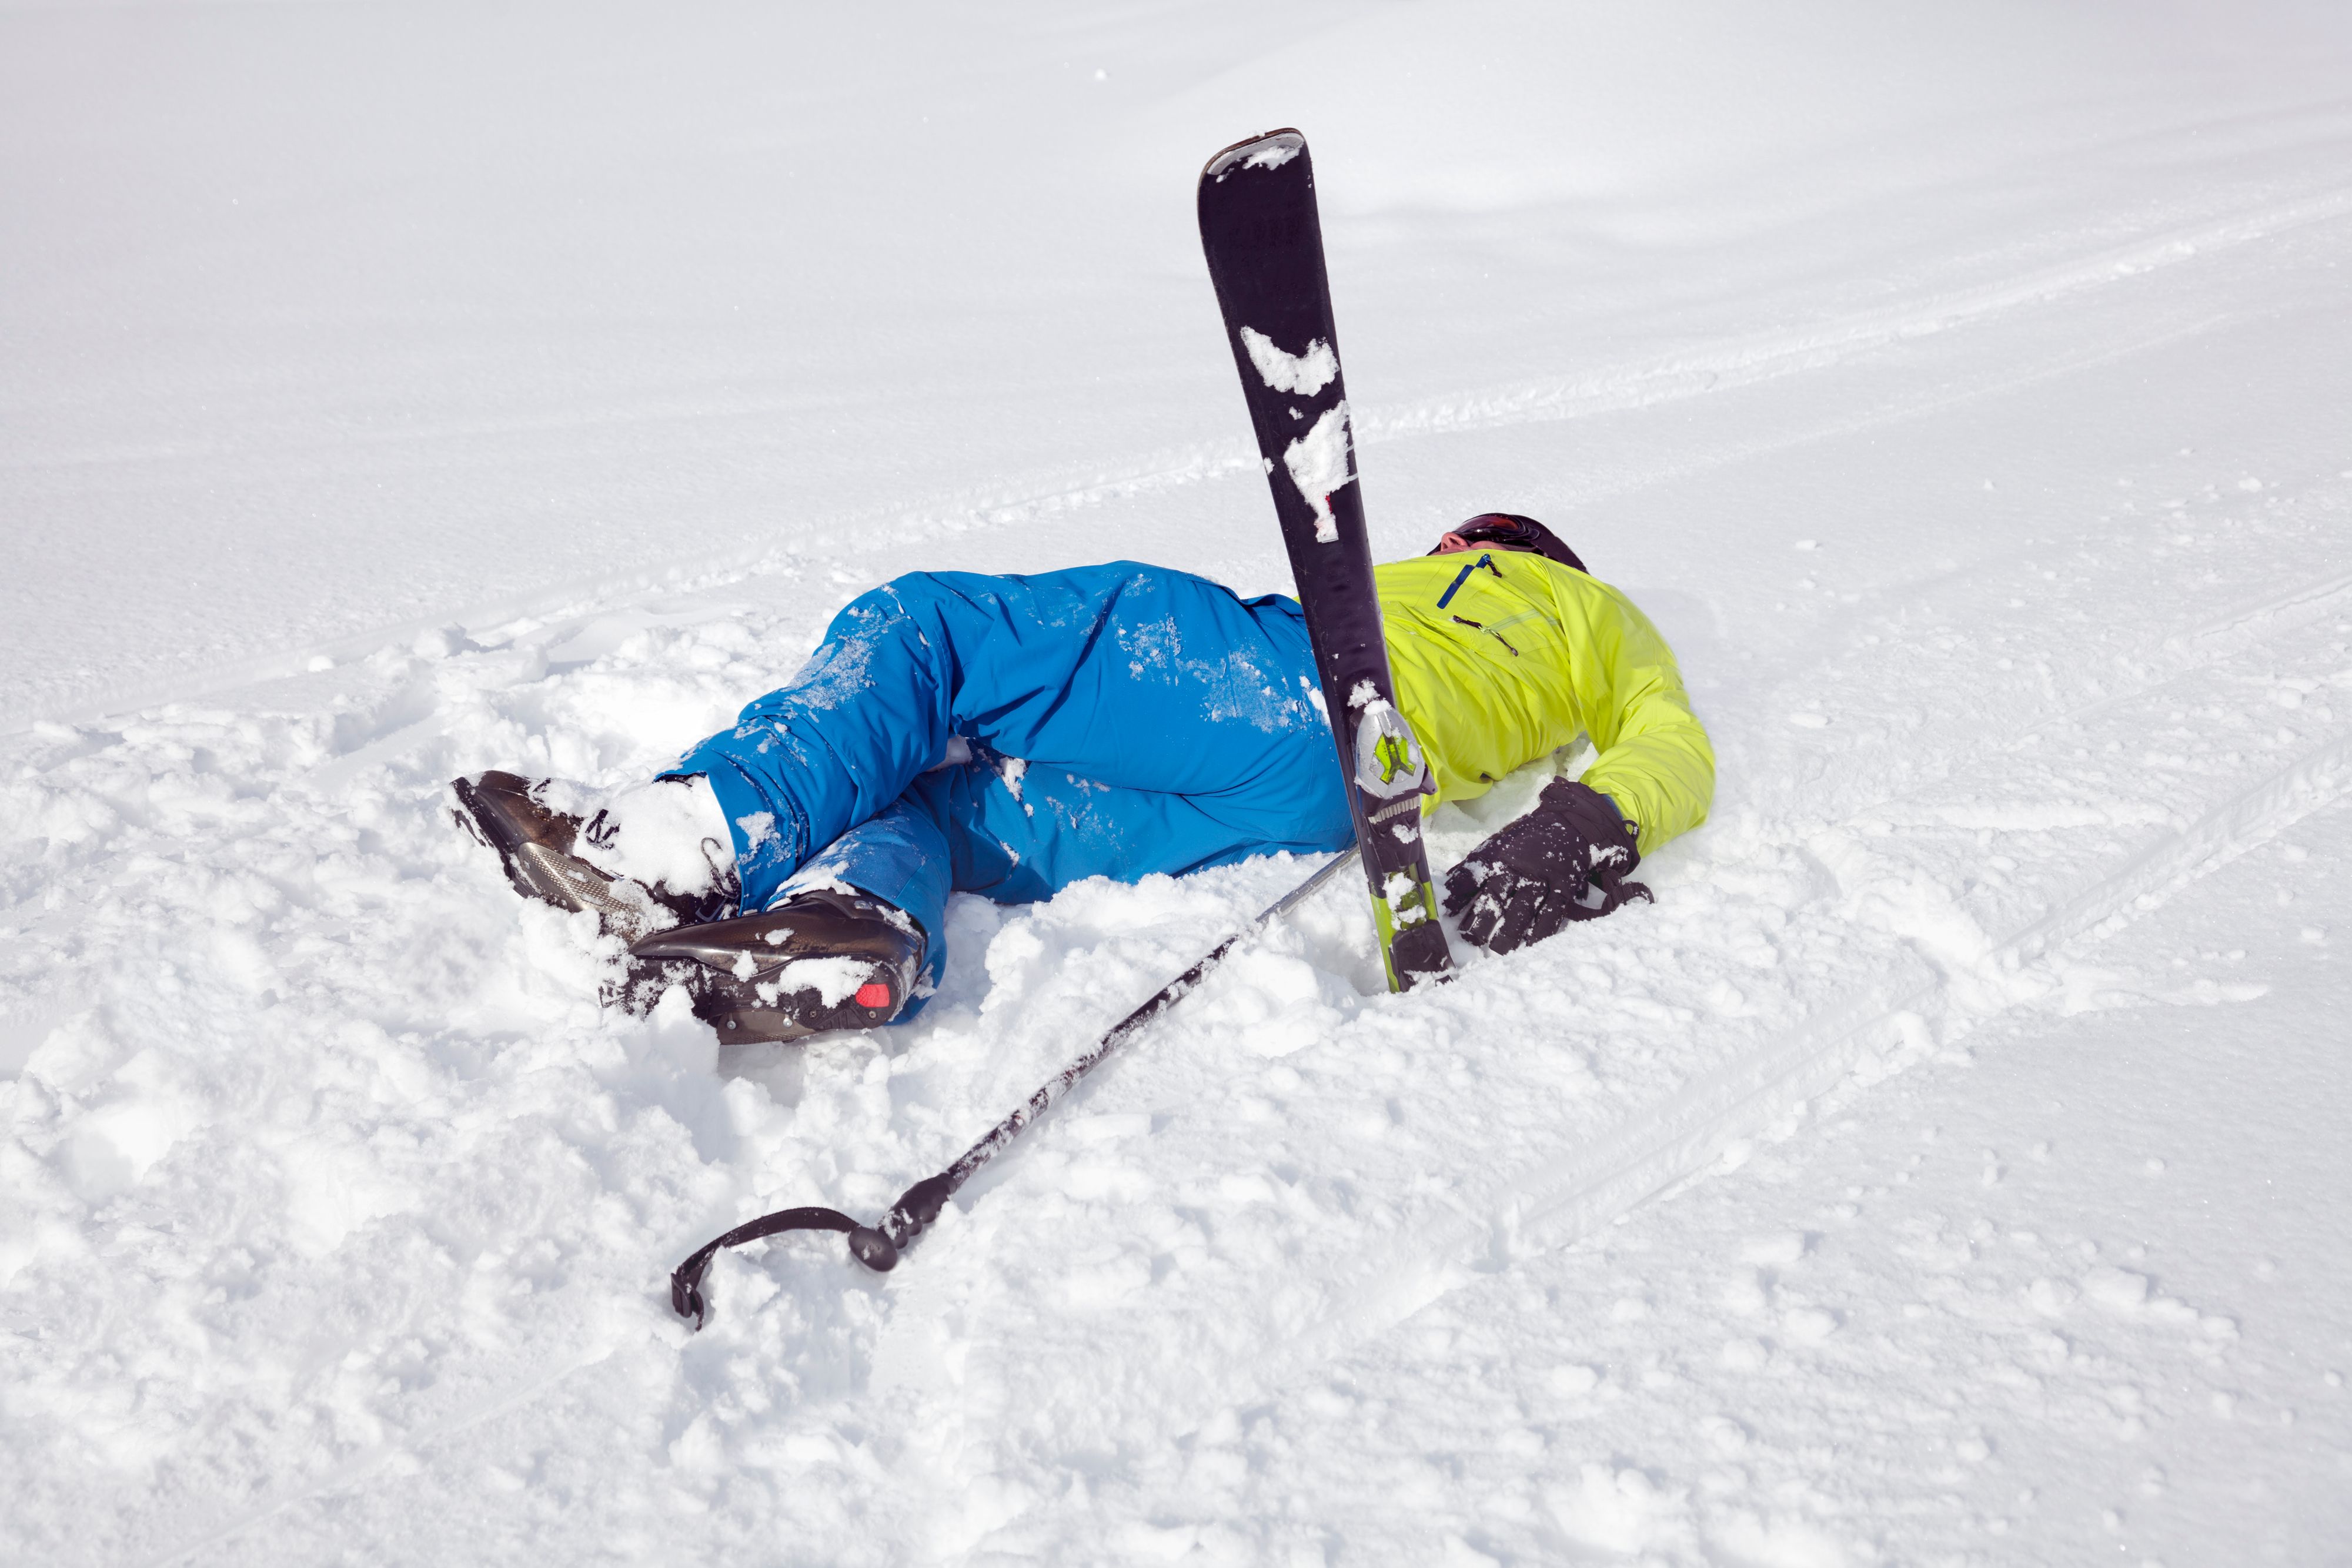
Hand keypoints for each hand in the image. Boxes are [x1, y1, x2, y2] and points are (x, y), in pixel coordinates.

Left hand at [1443, 778, 1651, 952]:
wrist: (1570, 824)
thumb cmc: (1525, 840)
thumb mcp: (1496, 846)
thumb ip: (1473, 867)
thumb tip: (1443, 885)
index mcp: (1496, 857)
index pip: (1470, 877)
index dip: (1455, 896)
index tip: (1444, 914)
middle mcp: (1516, 868)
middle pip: (1495, 897)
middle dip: (1481, 921)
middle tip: (1472, 940)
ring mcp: (1541, 878)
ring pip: (1523, 908)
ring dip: (1510, 931)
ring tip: (1499, 949)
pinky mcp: (1563, 886)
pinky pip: (1553, 911)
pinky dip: (1542, 930)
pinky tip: (1531, 944)